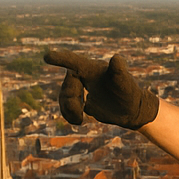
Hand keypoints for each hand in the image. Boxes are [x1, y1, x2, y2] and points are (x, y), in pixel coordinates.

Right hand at [44, 49, 159, 129]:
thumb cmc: (129, 92)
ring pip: (64, 96)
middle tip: (81, 114)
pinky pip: (66, 104)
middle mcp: (84, 75)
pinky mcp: (79, 99)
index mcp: (92, 68)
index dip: (61, 59)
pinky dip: (68, 114)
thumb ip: (119, 70)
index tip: (46, 57)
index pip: (74, 61)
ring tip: (80, 120)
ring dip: (68, 109)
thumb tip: (116, 58)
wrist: (131, 109)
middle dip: (70, 100)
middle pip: (67, 85)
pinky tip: (79, 121)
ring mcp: (81, 87)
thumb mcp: (124, 82)